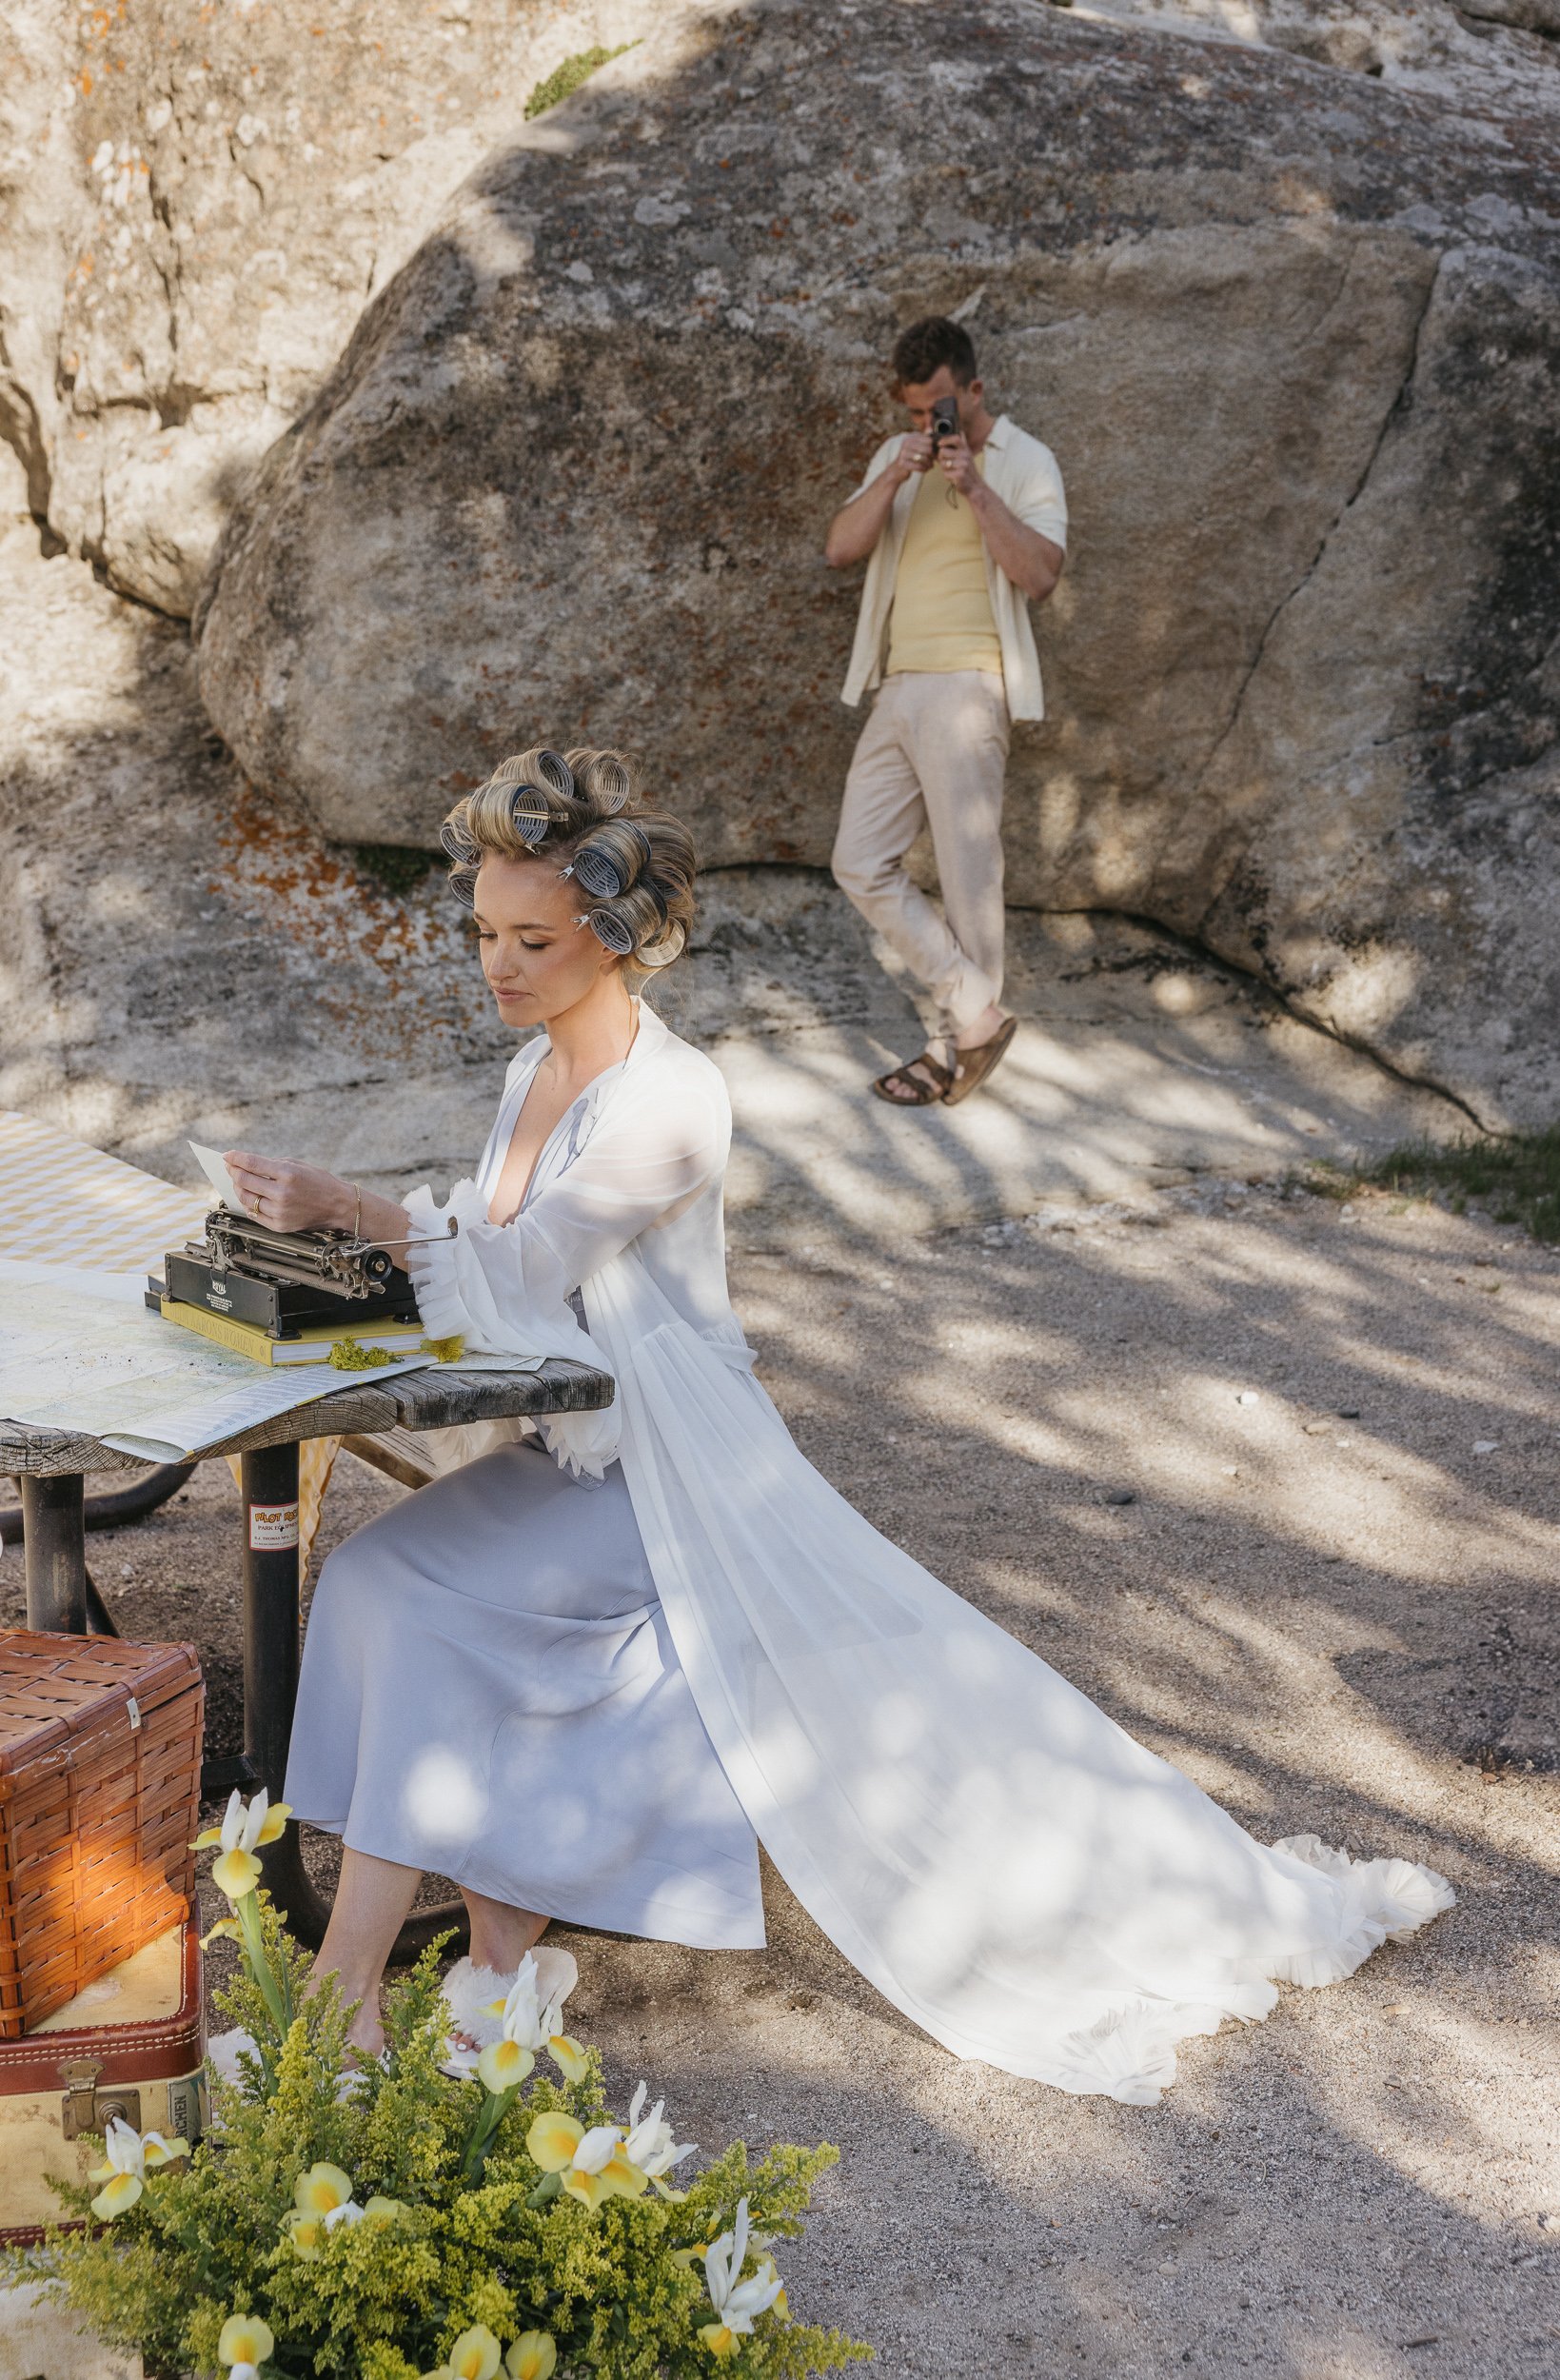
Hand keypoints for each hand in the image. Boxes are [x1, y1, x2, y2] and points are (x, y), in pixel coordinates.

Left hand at [224, 1152, 353, 1234]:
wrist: (339, 1206)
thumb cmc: (320, 1183)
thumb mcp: (298, 1165)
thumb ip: (272, 1164)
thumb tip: (246, 1164)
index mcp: (288, 1174)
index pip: (252, 1164)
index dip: (236, 1158)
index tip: (227, 1155)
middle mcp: (282, 1194)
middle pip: (244, 1181)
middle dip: (234, 1171)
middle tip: (230, 1167)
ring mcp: (280, 1212)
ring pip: (247, 1199)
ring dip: (239, 1188)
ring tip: (240, 1182)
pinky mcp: (279, 1225)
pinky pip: (254, 1214)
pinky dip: (249, 1204)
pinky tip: (251, 1197)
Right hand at [891, 430, 933, 481]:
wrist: (897, 470)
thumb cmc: (910, 457)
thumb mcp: (917, 445)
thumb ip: (924, 438)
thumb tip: (930, 429)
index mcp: (911, 437)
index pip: (929, 440)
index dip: (934, 447)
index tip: (933, 453)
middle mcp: (906, 443)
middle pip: (928, 449)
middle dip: (932, 456)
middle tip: (932, 460)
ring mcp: (903, 453)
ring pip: (924, 458)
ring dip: (929, 464)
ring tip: (930, 465)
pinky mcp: (902, 463)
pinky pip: (919, 466)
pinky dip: (924, 469)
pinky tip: (925, 469)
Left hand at [936, 432, 979, 497]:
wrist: (975, 486)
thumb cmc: (967, 470)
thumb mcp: (967, 455)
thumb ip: (962, 444)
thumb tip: (960, 431)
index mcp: (966, 449)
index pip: (956, 438)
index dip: (946, 439)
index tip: (940, 444)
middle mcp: (965, 456)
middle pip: (943, 451)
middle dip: (941, 458)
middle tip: (946, 463)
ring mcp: (963, 465)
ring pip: (943, 464)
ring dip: (944, 469)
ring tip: (951, 471)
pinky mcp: (960, 475)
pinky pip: (946, 474)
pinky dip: (947, 477)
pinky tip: (953, 477)